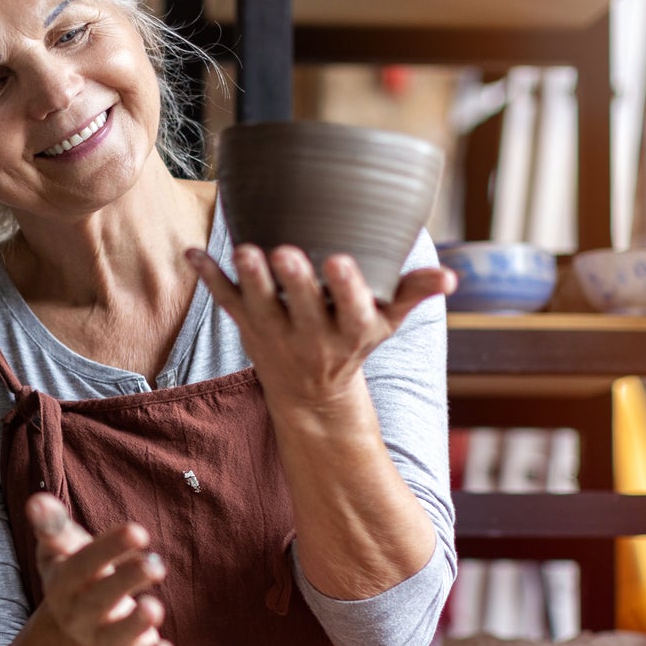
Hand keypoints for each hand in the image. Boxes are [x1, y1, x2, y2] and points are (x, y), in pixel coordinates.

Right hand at [26, 493, 177, 645]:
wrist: (75, 630)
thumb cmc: (76, 576)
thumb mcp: (62, 551)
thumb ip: (53, 528)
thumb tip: (37, 500)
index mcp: (64, 584)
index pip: (82, 565)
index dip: (108, 549)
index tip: (138, 532)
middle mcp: (80, 614)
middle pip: (100, 599)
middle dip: (126, 582)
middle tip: (155, 565)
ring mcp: (102, 639)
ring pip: (117, 636)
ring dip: (135, 624)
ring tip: (155, 608)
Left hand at [186, 244, 452, 416]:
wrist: (311, 395)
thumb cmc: (353, 343)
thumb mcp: (387, 324)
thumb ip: (413, 294)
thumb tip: (452, 278)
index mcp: (350, 331)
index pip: (352, 310)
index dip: (346, 287)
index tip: (340, 261)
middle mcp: (311, 335)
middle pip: (301, 306)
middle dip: (294, 281)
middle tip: (285, 251)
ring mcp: (275, 332)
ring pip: (260, 305)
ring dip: (250, 279)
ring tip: (244, 251)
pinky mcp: (248, 327)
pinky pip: (226, 303)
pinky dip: (209, 279)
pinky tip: (193, 254)